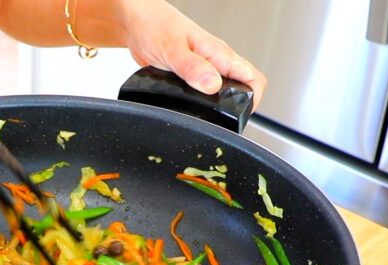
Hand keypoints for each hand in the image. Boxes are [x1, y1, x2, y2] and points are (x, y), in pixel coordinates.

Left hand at [116, 0, 266, 109]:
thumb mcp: (173, 49)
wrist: (135, 22)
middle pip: (240, 88)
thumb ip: (193, 68)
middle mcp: (214, 61)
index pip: (253, 79)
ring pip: (221, 90)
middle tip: (219, 119)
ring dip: (214, 105)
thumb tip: (213, 85)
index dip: (253, 99)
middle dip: (233, 107)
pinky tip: (187, 105)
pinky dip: (198, 101)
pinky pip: (202, 90)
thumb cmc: (153, 24)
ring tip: (203, 115)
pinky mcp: (190, 74)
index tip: (240, 114)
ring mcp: (203, 68)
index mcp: (218, 54)